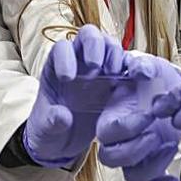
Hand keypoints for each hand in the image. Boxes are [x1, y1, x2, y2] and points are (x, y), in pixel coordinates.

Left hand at [24, 25, 125, 166]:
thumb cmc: (50, 130)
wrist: (65, 144)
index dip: (65, 57)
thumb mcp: (46, 129)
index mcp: (57, 67)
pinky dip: (132, 68)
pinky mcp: (116, 81)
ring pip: (109, 46)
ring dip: (114, 54)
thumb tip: (63, 116)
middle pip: (89, 36)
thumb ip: (51, 121)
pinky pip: (127, 65)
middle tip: (95, 67)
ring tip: (114, 74)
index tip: (68, 78)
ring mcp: (99, 69)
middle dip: (94, 45)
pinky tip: (134, 80)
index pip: (62, 48)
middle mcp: (79, 62)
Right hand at [96, 54, 180, 180]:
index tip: (149, 114)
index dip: (127, 128)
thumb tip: (141, 71)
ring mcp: (138, 154)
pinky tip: (173, 180)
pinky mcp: (155, 163)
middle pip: (111, 159)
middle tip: (158, 135)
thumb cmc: (156, 78)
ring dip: (151, 166)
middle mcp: (120, 139)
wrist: (175, 90)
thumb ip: (141, 64)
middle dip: (135, 150)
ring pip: (131, 175)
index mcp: (112, 116)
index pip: (107, 133)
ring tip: (172, 145)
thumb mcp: (150, 65)